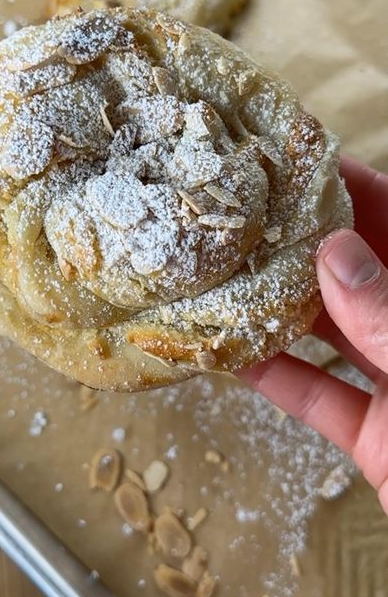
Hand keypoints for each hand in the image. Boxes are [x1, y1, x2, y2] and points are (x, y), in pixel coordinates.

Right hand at [239, 156, 387, 513]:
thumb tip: (333, 251)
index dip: (354, 186)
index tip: (298, 160)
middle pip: (358, 272)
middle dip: (303, 242)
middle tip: (242, 212)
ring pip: (332, 333)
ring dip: (279, 308)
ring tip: (223, 272)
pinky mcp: (375, 436)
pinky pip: (320, 398)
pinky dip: (278, 380)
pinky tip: (227, 355)